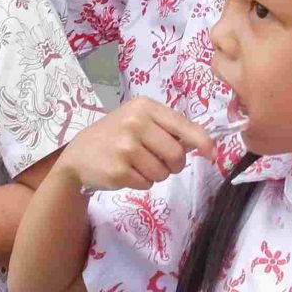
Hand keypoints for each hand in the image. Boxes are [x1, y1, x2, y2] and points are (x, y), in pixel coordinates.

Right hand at [56, 98, 217, 190]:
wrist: (79, 154)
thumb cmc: (115, 135)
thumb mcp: (138, 120)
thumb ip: (167, 129)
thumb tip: (203, 145)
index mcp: (145, 107)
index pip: (183, 125)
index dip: (202, 142)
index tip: (212, 154)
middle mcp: (135, 124)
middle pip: (176, 154)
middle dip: (175, 165)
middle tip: (163, 163)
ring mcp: (125, 148)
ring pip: (163, 172)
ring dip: (157, 174)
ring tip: (138, 165)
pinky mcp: (118, 171)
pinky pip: (147, 184)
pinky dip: (141, 182)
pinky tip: (126, 171)